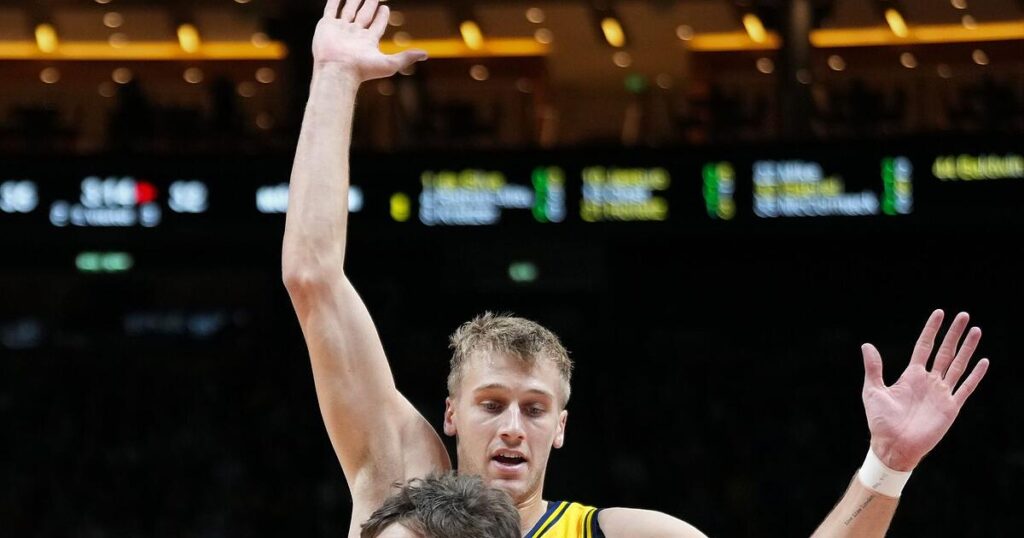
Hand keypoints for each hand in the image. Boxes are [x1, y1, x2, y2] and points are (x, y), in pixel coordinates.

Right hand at [314, 0, 426, 81]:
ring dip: (354, 1)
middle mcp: (354, 34)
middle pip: (364, 15)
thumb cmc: (362, 69)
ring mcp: (341, 29)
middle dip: (370, 5)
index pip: (377, 25)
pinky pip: (331, 10)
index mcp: (368, 41)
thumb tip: (425, 55)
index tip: (385, 7)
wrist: (338, 70)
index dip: (382, 16)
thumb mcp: (390, 63)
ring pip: (349, 10)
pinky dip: (335, 2)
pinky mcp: (327, 26)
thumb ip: (406, 57)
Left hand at [862, 310, 989, 470]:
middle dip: (953, 334)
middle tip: (963, 315)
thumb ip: (874, 368)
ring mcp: (941, 393)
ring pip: (958, 365)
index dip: (931, 330)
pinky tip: (983, 361)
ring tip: (976, 331)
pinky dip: (975, 375)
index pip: (924, 346)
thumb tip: (867, 345)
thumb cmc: (880, 421)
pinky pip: (966, 388)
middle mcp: (929, 381)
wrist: (893, 446)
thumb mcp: (873, 391)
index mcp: (911, 375)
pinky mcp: (951, 408)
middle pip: (945, 352)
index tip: (939, 313)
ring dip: (967, 349)